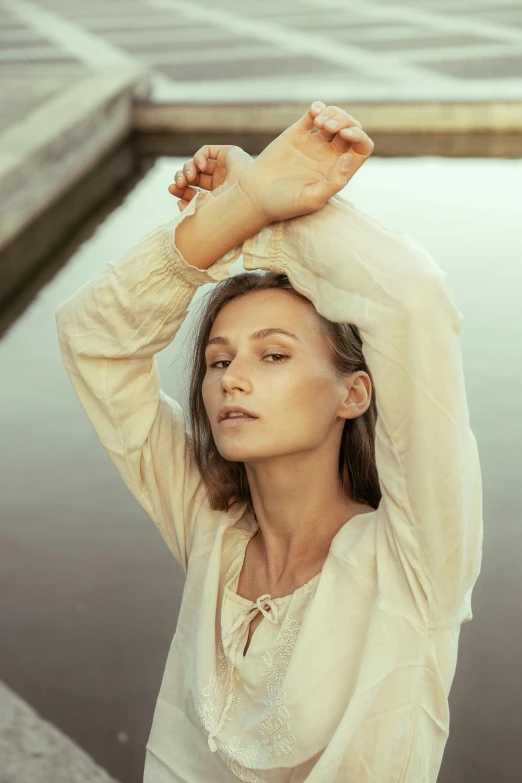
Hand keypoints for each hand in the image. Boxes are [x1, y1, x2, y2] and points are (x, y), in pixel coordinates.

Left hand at [168, 145, 252, 210]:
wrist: (251, 198)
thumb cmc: (231, 209)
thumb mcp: (207, 210)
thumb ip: (191, 207)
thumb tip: (177, 203)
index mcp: (217, 197)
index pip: (194, 191)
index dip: (181, 190)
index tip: (172, 190)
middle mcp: (221, 181)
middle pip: (193, 176)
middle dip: (181, 178)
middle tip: (178, 184)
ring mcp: (225, 167)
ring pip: (197, 163)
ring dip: (187, 169)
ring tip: (188, 177)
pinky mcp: (228, 153)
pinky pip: (205, 151)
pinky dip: (198, 157)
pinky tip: (201, 166)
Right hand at [237, 101, 373, 223]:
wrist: (255, 196)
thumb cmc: (284, 203)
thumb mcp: (312, 199)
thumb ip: (334, 182)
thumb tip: (348, 157)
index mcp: (338, 171)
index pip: (361, 148)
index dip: (360, 136)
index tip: (346, 134)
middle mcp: (329, 155)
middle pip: (351, 128)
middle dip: (345, 120)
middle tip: (327, 128)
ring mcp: (314, 143)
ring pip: (335, 117)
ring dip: (333, 113)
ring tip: (319, 123)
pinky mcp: (297, 133)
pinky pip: (314, 113)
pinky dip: (318, 107)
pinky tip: (314, 113)